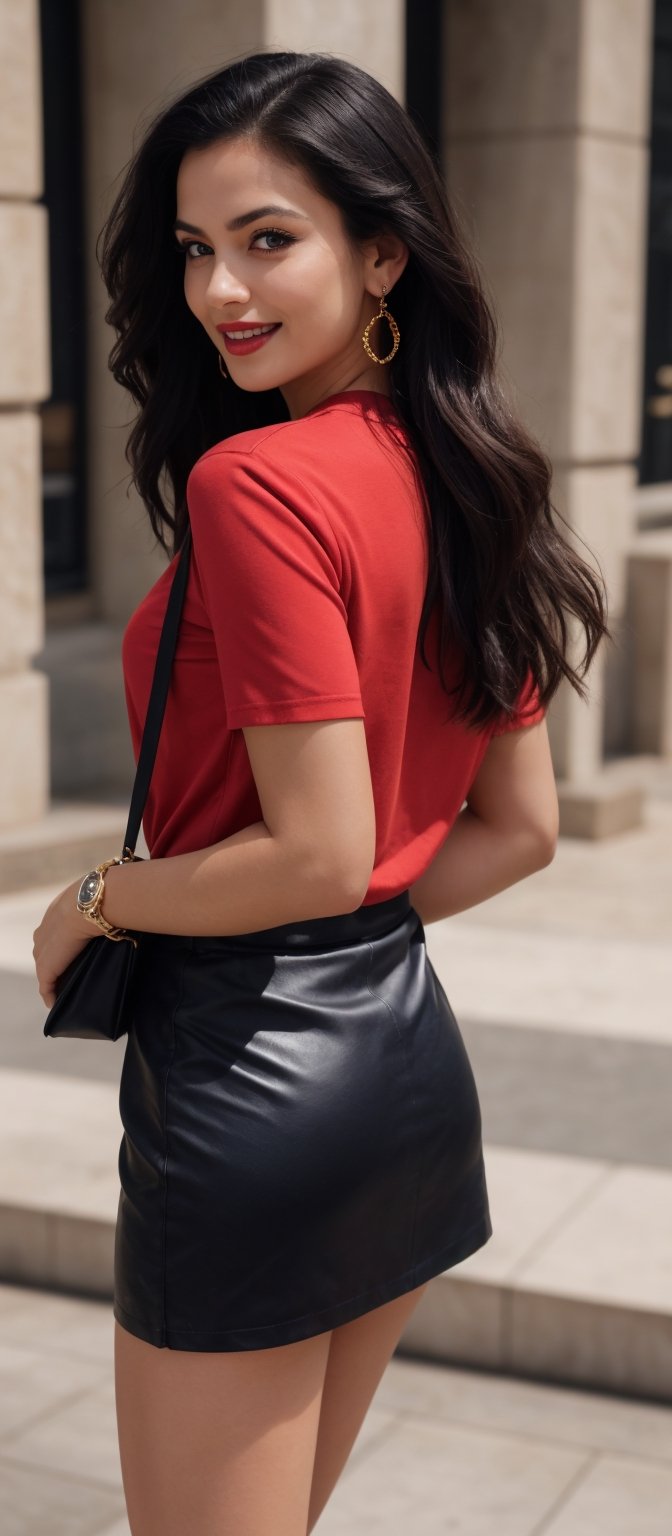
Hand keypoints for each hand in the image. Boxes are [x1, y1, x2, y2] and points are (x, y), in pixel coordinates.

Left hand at [33, 878, 98, 1008]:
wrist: (92, 904)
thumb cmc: (104, 897)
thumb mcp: (102, 898)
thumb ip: (106, 906)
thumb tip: (127, 908)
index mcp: (58, 910)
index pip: (53, 929)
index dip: (59, 941)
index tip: (69, 950)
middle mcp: (46, 928)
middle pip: (44, 949)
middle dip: (50, 961)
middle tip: (64, 972)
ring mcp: (44, 948)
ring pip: (43, 967)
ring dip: (50, 977)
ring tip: (60, 987)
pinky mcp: (47, 966)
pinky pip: (45, 985)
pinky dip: (49, 994)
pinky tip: (55, 1003)